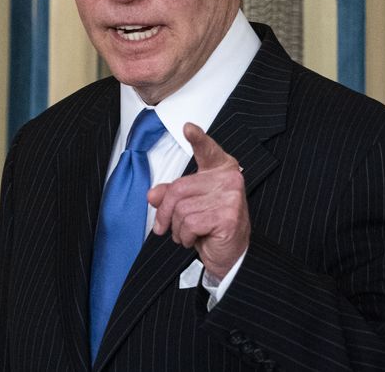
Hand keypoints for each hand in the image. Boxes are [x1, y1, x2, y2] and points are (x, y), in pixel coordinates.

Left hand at [146, 122, 249, 279]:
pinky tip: (198, 239)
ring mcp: (231, 197)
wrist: (231, 255)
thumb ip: (170, 195)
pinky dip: (186, 236)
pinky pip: (189, 223)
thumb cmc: (211, 227)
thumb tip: (152, 195)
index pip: (208, 150)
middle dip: (165, 212)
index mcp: (221, 170)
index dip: (198, 139)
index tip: (188, 128)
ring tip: (190, 233)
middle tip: (164, 227)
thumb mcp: (188, 206)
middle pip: (178, 188)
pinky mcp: (228, 216)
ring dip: (178, 228)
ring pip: (181, 209)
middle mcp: (229, 179)